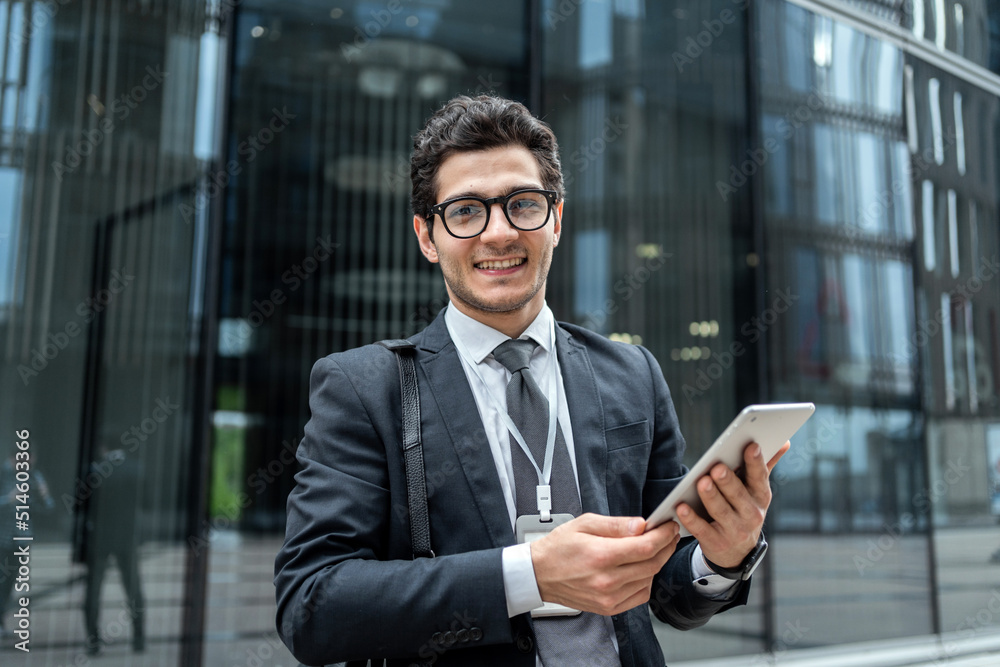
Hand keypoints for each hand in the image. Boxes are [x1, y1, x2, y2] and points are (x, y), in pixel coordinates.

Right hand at [530, 513, 679, 615]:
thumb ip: (616, 524)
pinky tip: (639, 568)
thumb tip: (641, 525)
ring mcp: (609, 597)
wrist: (539, 574)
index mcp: (601, 555)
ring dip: (656, 562)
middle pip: (653, 563)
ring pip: (649, 579)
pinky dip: (646, 580)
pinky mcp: (609, 608)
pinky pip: (640, 595)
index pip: (646, 546)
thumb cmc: (558, 547)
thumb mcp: (584, 524)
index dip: (663, 535)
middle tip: (668, 534)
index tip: (669, 526)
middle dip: (666, 546)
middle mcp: (607, 580)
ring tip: (651, 549)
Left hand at [676, 441, 789, 568]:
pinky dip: (691, 519)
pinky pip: (702, 530)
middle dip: (728, 481)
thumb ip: (765, 466)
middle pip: (738, 495)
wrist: (737, 553)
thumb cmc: (744, 510)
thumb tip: (784, 441)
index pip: (760, 478)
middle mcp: (751, 514)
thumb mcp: (757, 492)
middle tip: (717, 467)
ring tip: (702, 482)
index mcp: (761, 497)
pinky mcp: (716, 543)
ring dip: (711, 496)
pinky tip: (681, 507)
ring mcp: (734, 531)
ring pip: (721, 511)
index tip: (751, 446)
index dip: (756, 462)